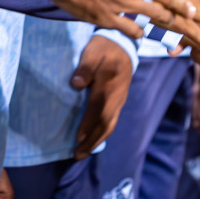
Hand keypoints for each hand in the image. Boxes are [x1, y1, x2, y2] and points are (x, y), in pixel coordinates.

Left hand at [72, 35, 133, 158]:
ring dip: (97, 140)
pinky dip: (102, 133)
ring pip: (110, 124)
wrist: (123, 44)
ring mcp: (120, 100)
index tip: (77, 137)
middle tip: (78, 154)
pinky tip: (93, 139)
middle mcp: (117, 96)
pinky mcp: (119, 100)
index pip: (98, 109)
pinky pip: (112, 120)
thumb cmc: (104, 47)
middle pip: (106, 123)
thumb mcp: (93, 51)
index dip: (88, 124)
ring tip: (83, 152)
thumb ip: (85, 67)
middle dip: (92, 140)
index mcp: (110, 84)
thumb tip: (76, 84)